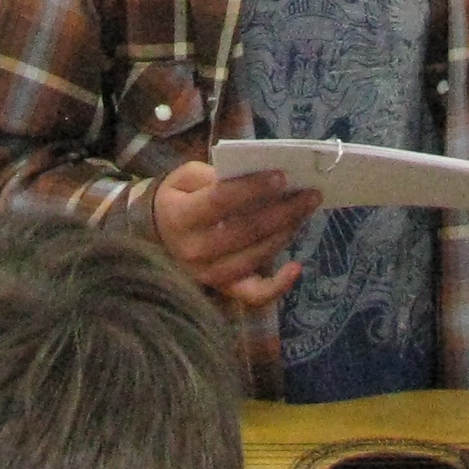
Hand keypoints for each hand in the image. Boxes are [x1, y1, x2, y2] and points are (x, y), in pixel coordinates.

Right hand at [154, 160, 319, 305]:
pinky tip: (296, 267)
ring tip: (306, 211)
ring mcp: (209, 274)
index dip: (253, 188)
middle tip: (310, 193)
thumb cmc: (178, 199)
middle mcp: (194, 250)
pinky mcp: (223, 289)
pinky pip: (254, 294)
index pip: (220, 200)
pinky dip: (279, 285)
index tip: (282, 176)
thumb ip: (213, 174)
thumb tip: (254, 175)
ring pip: (257, 255)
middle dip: (283, 210)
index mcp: (180, 217)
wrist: (157, 235)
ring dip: (287, 232)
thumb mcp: (185, 177)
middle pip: (246, 230)